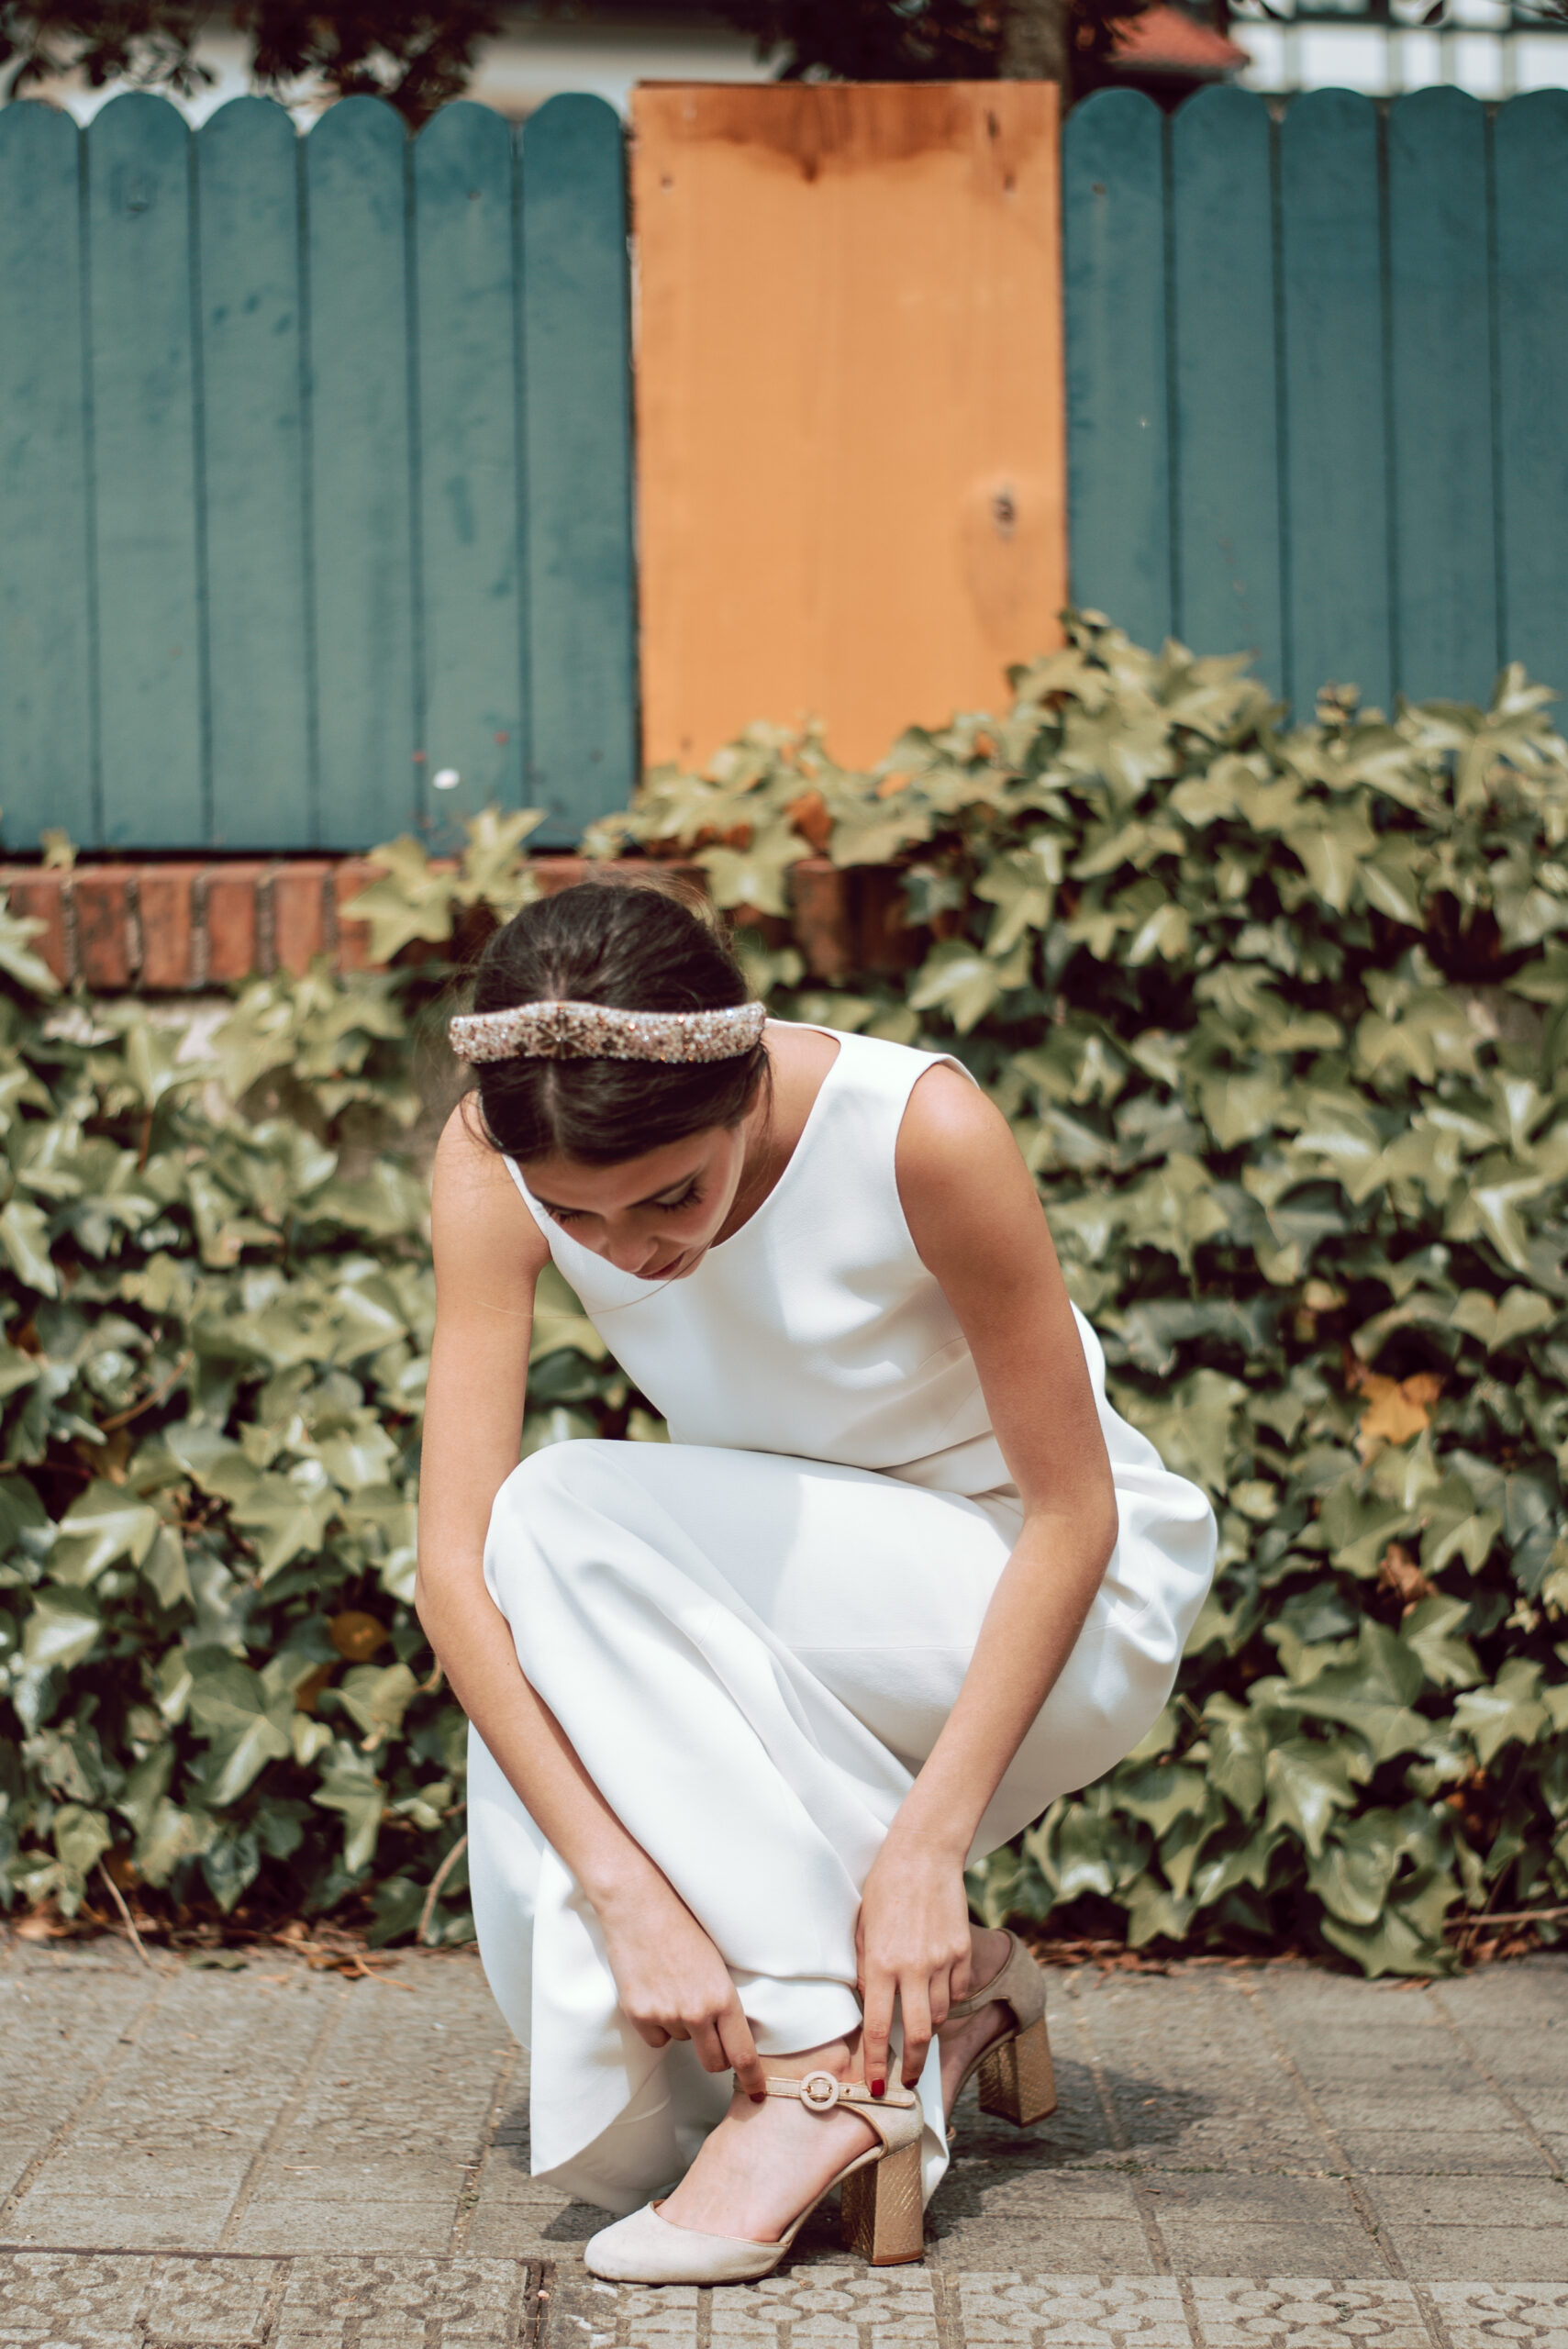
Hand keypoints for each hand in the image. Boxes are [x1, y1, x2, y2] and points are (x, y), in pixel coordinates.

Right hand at [594, 1865, 765, 2097]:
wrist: (639, 1904)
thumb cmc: (684, 1925)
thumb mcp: (718, 1963)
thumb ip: (724, 2000)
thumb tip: (731, 2032)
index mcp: (723, 1998)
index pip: (742, 2054)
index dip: (752, 2078)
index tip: (759, 2093)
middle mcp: (696, 2013)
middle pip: (713, 2062)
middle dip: (716, 2056)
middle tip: (713, 2037)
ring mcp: (665, 2015)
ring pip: (682, 2043)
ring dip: (683, 2028)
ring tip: (676, 1988)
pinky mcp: (637, 2014)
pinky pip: (655, 2038)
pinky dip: (657, 2024)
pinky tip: (655, 1993)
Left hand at [855, 1830, 973, 2096]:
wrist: (924, 1854)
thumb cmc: (885, 1888)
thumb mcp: (863, 1929)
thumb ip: (867, 1970)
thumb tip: (872, 2003)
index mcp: (882, 1963)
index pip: (879, 2028)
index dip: (877, 2063)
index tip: (876, 2084)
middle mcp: (914, 1967)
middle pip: (919, 2033)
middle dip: (914, 2064)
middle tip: (910, 2079)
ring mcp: (943, 1960)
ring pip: (942, 2014)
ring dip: (931, 2028)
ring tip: (921, 2027)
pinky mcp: (962, 1950)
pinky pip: (958, 1990)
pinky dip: (949, 1999)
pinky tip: (938, 1992)